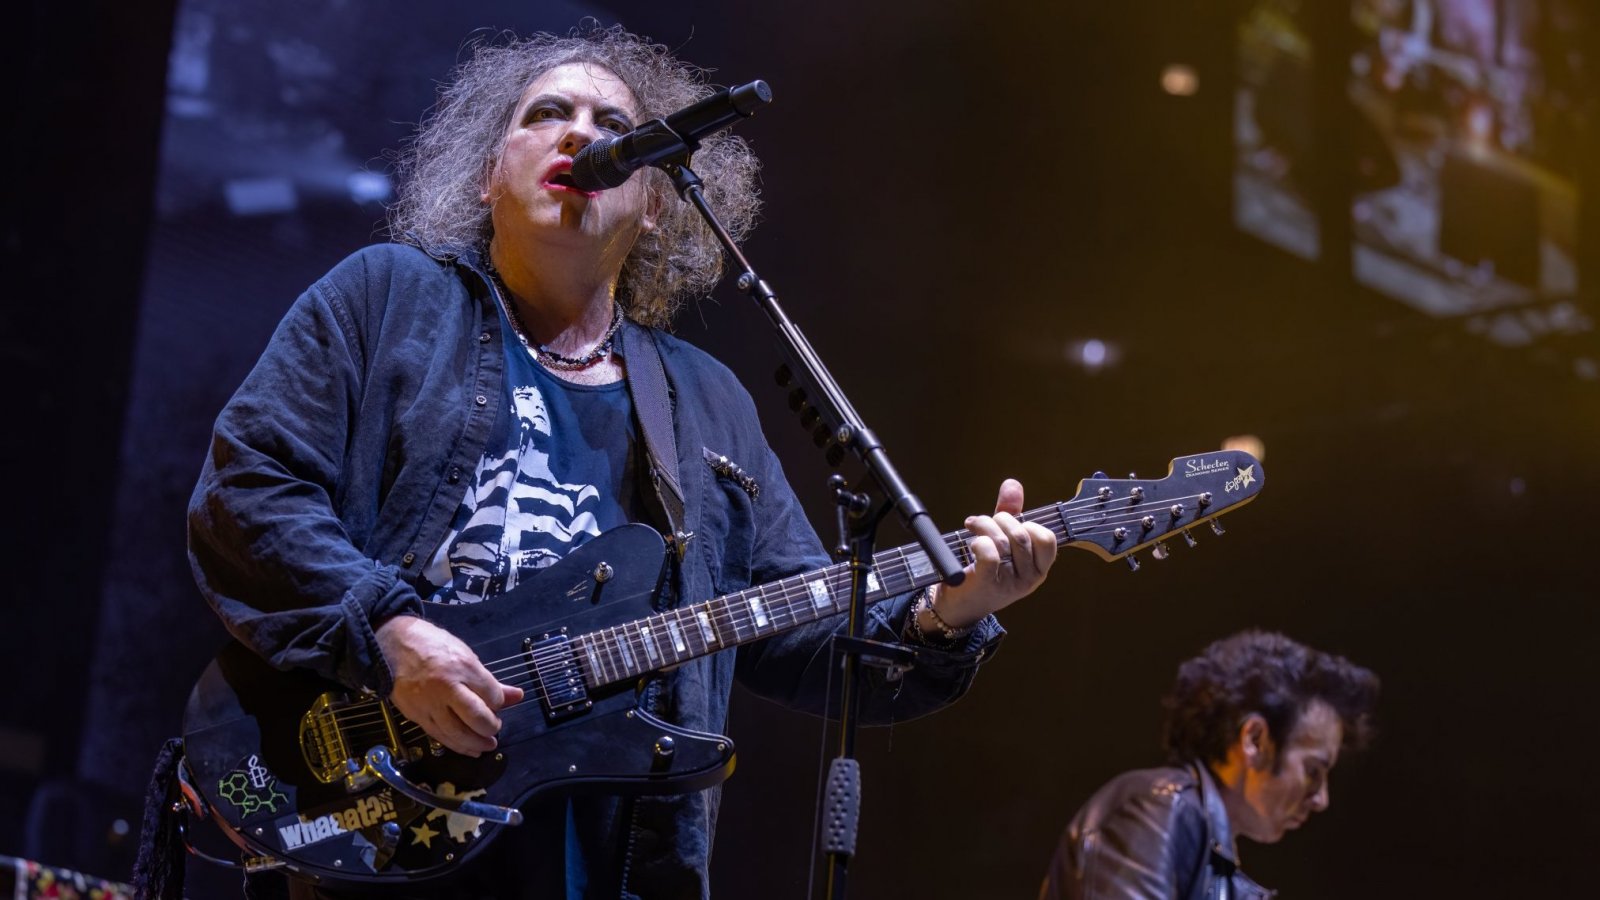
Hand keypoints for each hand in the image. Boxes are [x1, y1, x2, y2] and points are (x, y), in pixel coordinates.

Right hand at [376, 615, 524, 755]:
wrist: (392, 645)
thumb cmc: (432, 646)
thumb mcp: (465, 655)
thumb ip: (490, 681)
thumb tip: (516, 696)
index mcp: (462, 667)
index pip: (491, 695)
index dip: (500, 704)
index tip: (498, 704)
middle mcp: (446, 687)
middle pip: (476, 717)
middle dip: (491, 728)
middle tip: (495, 729)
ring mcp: (429, 703)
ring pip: (457, 733)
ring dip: (476, 743)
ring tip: (487, 745)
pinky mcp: (415, 715)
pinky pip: (439, 735)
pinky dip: (456, 745)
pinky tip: (468, 748)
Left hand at [924, 479, 1056, 629]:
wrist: (958, 605)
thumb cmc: (983, 570)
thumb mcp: (1002, 542)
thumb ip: (1010, 513)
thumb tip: (1013, 484)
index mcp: (1038, 568)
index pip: (1047, 538)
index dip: (1028, 523)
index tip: (1008, 524)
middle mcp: (1029, 579)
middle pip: (1022, 535)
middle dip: (1000, 520)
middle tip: (983, 523)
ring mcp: (1010, 584)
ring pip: (1004, 541)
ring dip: (984, 526)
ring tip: (973, 527)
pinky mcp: (988, 585)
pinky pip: (989, 553)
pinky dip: (979, 541)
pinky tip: (972, 544)